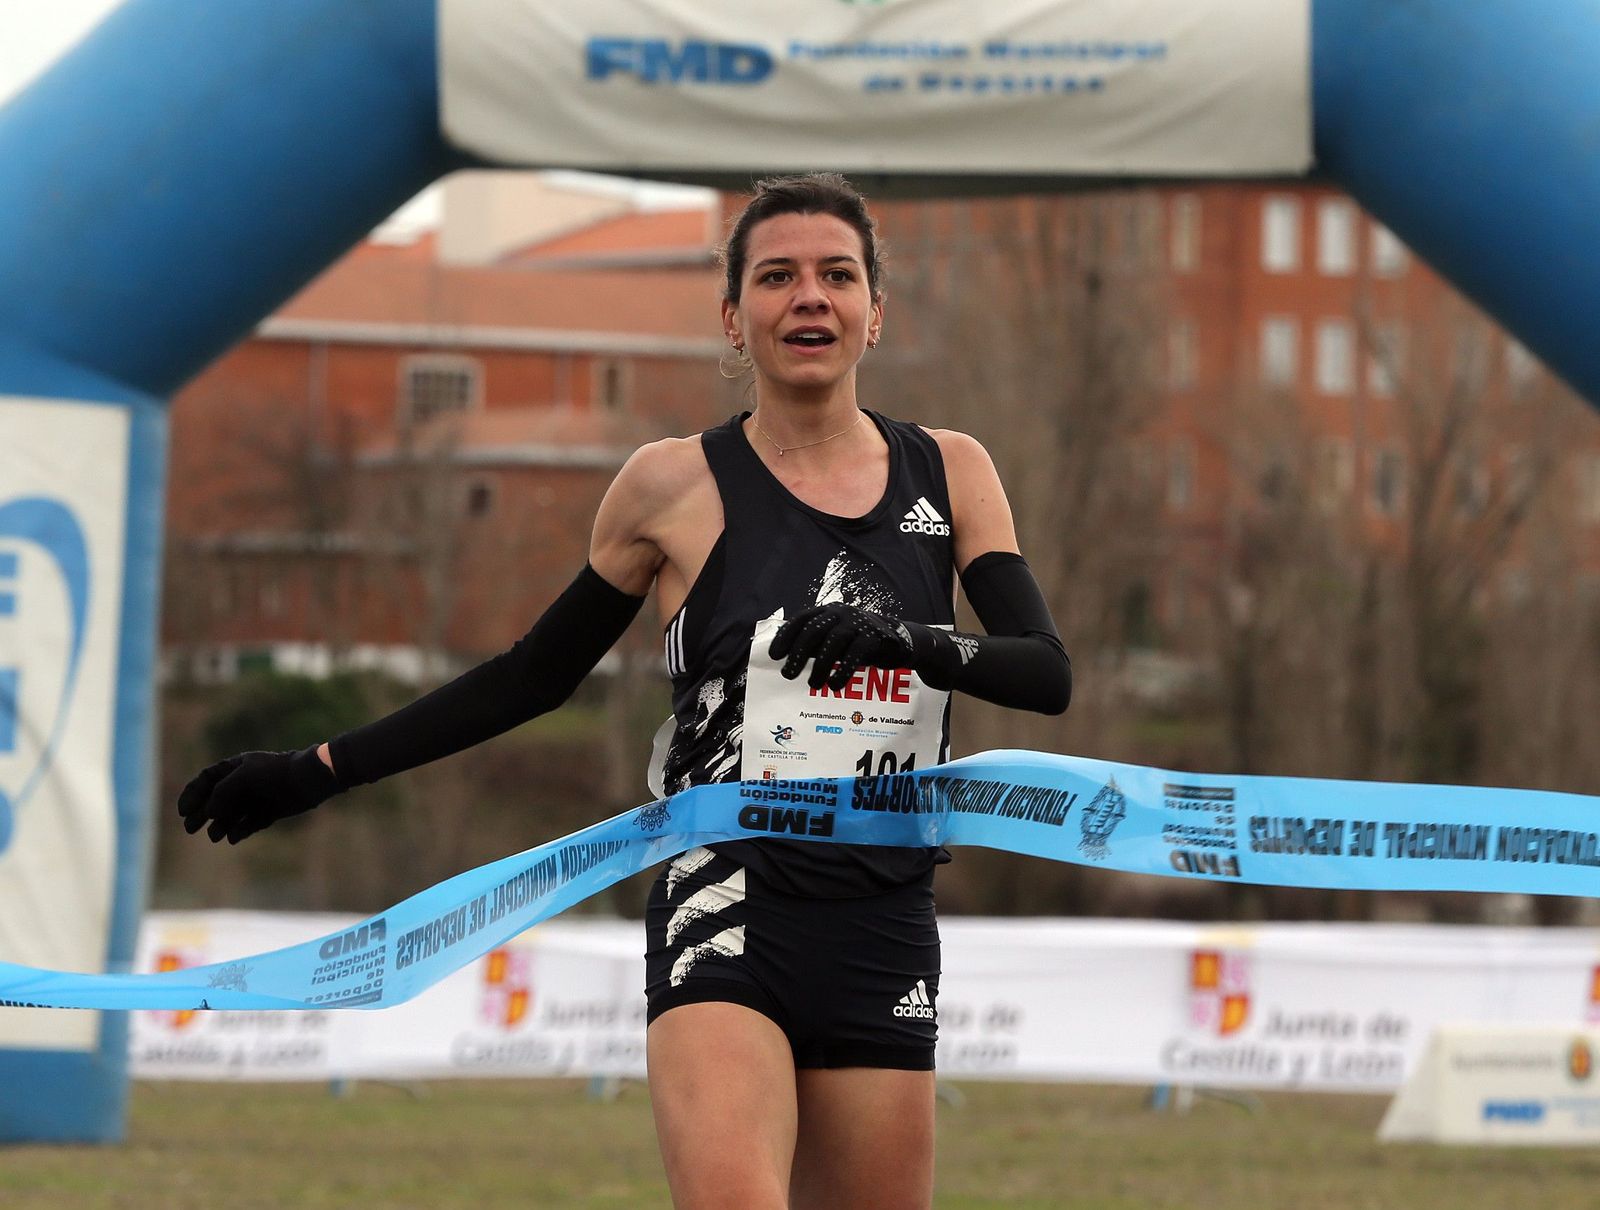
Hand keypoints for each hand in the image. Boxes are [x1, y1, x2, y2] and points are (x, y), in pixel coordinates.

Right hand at [177, 746, 341, 843]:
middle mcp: (244, 784)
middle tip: (190, 828)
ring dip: (220, 825)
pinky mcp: (269, 812)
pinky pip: (248, 824)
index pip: (207, 780)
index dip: (192, 794)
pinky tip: (233, 837)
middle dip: (201, 814)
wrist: (307, 780)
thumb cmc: (274, 773)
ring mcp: (256, 798)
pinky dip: (239, 831)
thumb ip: (222, 792)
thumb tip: (209, 812)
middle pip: (215, 800)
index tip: (183, 811)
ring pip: (231, 815)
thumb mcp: (243, 777)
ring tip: (215, 836)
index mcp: (236, 768)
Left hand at [769, 603, 924, 690]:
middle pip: (814, 629)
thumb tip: (785, 657)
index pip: (802, 620)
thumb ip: (814, 644)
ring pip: (834, 641)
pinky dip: (843, 670)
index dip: (786, 636)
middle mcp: (841, 613)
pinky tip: (835, 684)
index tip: (775, 655)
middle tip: (788, 674)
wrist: (897, 642)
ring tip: (814, 685)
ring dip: (821, 665)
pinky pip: (855, 654)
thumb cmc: (857, 642)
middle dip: (798, 653)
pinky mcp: (875, 637)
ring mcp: (859, 623)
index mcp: (828, 611)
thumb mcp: (834, 639)